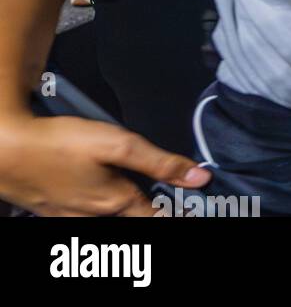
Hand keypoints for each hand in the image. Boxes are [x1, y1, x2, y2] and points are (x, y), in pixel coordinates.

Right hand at [0, 115, 210, 215]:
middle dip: (154, 209)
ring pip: (108, 218)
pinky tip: (100, 193)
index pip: (157, 217)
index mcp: (115, 202)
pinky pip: (85, 214)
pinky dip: (102, 207)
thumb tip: (198, 176)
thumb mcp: (118, 145)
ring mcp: (70, 216)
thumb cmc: (59, 144)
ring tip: (143, 195)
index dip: (178, 211)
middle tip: (172, 198)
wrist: (5, 150)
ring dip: (128, 208)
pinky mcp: (52, 209)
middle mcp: (94, 216)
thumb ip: (159, 161)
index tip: (193, 208)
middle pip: (133, 217)